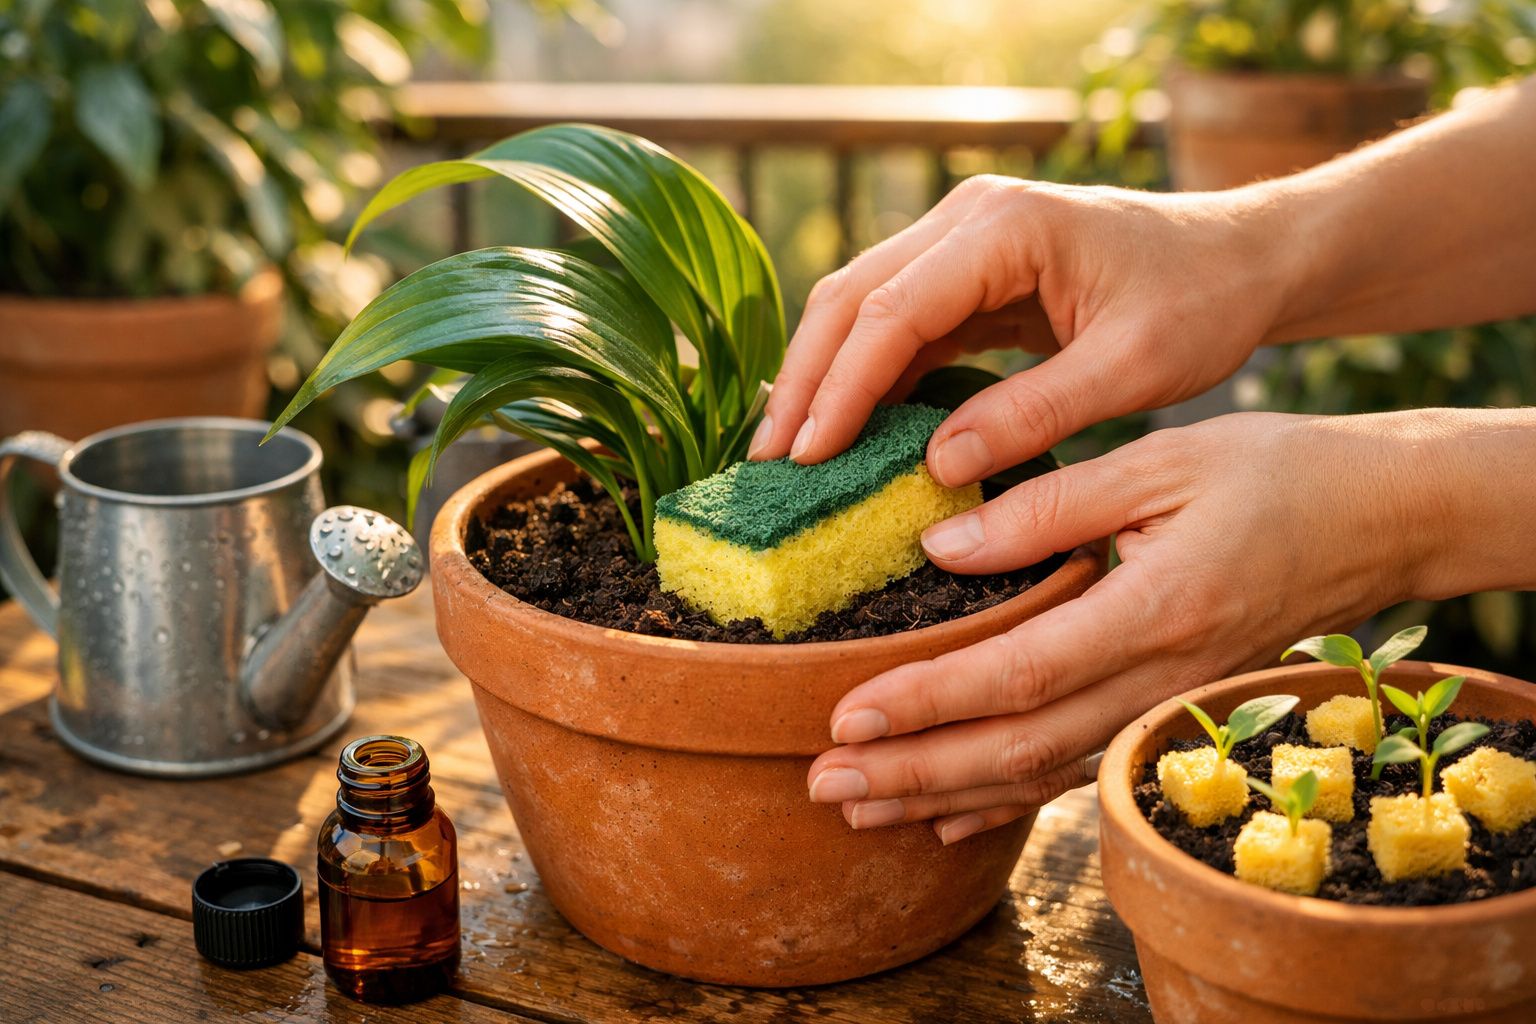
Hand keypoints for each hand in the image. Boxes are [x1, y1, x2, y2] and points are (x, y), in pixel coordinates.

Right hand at [747, 175, 1293, 483]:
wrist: (1242, 259)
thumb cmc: (1201, 304)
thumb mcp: (1129, 369)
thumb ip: (1031, 414)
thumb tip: (935, 467)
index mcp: (1006, 228)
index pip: (892, 309)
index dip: (841, 387)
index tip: (809, 458)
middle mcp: (970, 218)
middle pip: (853, 296)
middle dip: (805, 379)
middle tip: (770, 462)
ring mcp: (965, 239)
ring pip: (862, 304)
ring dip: (823, 376)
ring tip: (790, 453)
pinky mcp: (971, 270)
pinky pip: (899, 321)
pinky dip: (866, 373)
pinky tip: (846, 426)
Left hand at [804, 411, 1451, 842]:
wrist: (1382, 520)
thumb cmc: (1275, 474)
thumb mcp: (1161, 460)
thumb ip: (1049, 507)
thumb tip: (941, 547)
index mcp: (1152, 609)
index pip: (1017, 673)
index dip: (926, 702)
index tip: (844, 716)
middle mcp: (1158, 678)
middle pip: (1016, 748)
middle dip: (912, 773)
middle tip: (822, 783)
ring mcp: (1166, 707)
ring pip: (1040, 775)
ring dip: (943, 797)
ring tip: (858, 808)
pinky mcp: (1168, 712)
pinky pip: (1077, 771)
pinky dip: (1007, 802)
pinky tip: (946, 815)